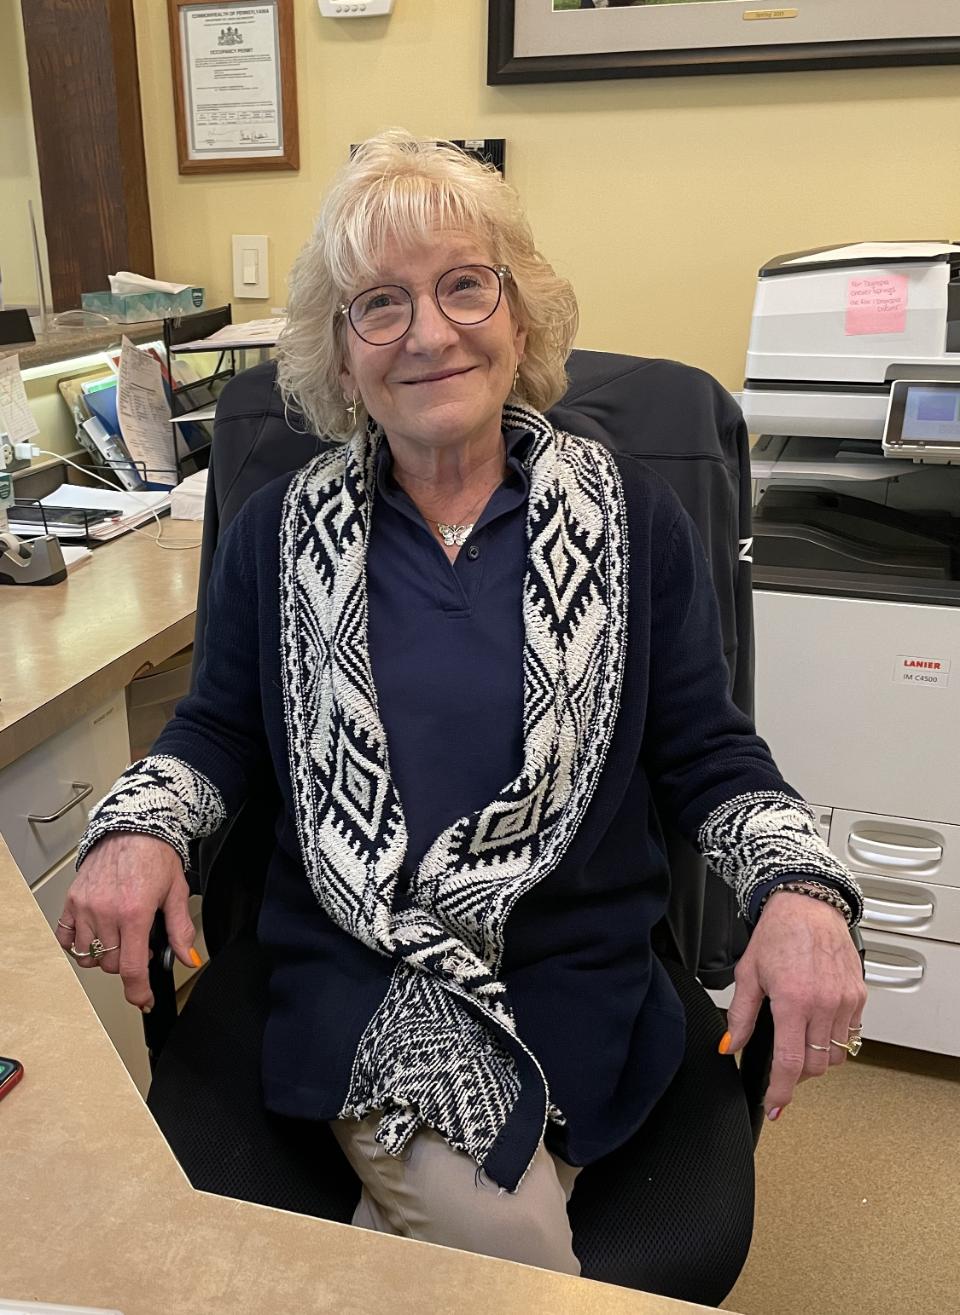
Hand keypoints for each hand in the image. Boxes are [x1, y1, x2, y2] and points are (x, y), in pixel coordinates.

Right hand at [55, 833, 198, 1010]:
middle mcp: (106, 913)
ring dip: (105, 955)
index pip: (132, 968)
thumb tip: (188, 958)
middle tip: (140, 945)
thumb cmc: (155, 854)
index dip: (138, 991)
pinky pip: (66, 937)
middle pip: (112, 964)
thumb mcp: (176, 892)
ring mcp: (85, 907)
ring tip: (119, 937)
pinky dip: (78, 944)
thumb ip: (180, 930)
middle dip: (128, 962)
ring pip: (89, 956)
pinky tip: (95, 935)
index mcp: (134, 913)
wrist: (133, 825)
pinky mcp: (73, 900)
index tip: (143, 999)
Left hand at [723, 891, 866, 1119]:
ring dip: (817, 1059)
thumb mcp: (748, 974)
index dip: (781, 1091)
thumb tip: (730, 1045)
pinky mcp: (859, 996)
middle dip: (796, 1074)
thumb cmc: (778, 933)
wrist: (808, 905)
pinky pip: (851, 1036)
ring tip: (800, 1044)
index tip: (775, 1105)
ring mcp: (845, 1001)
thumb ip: (740, 1015)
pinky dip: (835, 1041)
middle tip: (782, 1067)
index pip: (790, 1062)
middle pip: (815, 1065)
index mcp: (793, 1000)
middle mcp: (824, 1003)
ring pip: (836, 1055)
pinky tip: (818, 1028)